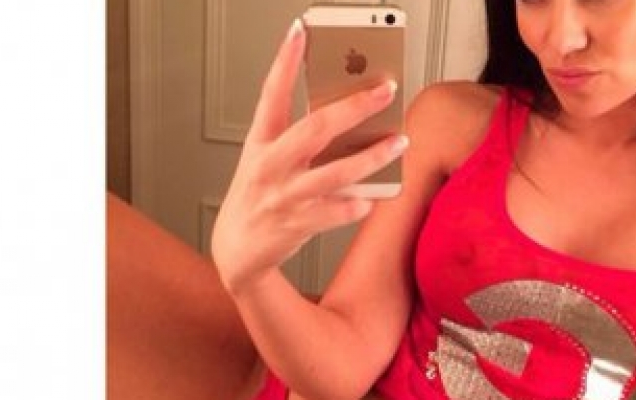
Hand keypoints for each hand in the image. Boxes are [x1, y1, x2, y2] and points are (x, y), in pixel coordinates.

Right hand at [210, 19, 407, 293]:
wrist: (237, 251)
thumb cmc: (260, 196)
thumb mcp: (268, 159)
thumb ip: (301, 139)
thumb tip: (350, 116)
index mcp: (261, 142)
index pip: (272, 94)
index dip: (285, 62)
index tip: (301, 32)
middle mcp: (270, 166)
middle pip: (315, 128)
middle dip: (355, 107)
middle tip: (385, 90)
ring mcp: (283, 196)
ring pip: (335, 172)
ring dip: (372, 157)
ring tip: (398, 143)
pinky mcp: (296, 225)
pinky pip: (337, 211)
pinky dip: (358, 204)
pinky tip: (373, 197)